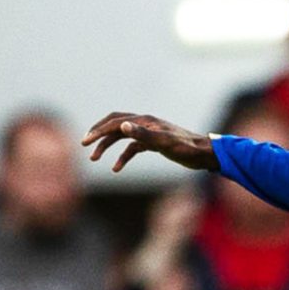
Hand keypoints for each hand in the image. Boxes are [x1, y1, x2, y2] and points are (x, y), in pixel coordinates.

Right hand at [83, 113, 218, 173]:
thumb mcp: (164, 142)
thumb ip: (143, 134)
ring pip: (121, 137)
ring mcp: (148, 133)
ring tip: (94, 159)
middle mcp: (144, 124)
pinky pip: (132, 149)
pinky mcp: (153, 144)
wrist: (204, 154)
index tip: (85, 142)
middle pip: (114, 125)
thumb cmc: (186, 148)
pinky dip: (122, 157)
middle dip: (98, 134)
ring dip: (107, 147)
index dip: (98, 131)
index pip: (115, 123)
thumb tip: (122, 126)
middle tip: (84, 145)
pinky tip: (116, 168)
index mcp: (144, 121)